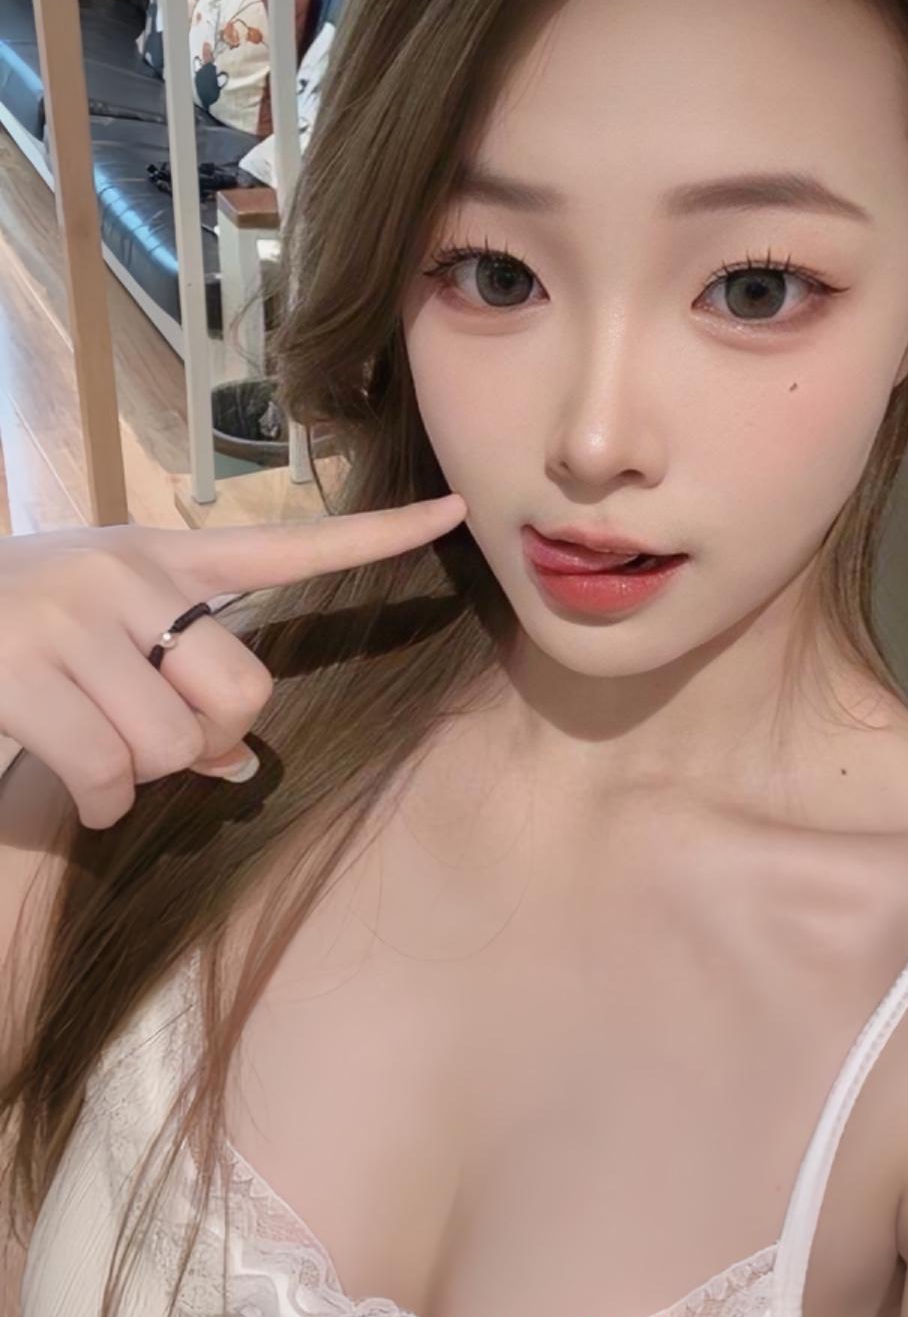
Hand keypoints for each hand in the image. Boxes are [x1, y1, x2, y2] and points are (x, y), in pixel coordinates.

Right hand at [0, 495, 467, 828]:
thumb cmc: (19, 632)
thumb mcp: (103, 634)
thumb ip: (177, 680)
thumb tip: (238, 769)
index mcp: (162, 556)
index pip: (289, 546)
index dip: (378, 537)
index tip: (454, 512)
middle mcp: (128, 574)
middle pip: (242, 693)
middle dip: (206, 742)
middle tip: (156, 740)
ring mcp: (73, 618)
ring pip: (172, 747)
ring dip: (139, 779)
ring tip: (93, 752)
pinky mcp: (24, 673)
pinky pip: (111, 777)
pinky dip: (99, 804)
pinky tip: (74, 786)